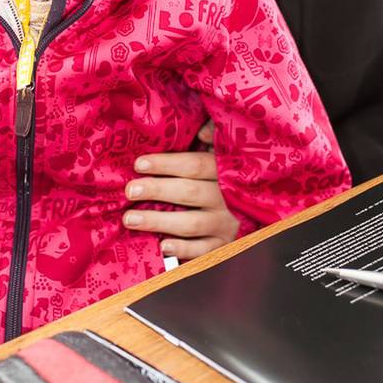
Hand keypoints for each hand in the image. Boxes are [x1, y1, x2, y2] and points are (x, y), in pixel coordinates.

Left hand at [123, 122, 239, 260]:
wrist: (253, 213)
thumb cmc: (223, 179)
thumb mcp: (223, 155)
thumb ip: (214, 140)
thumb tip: (203, 131)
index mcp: (225, 172)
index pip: (195, 165)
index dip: (166, 163)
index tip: (139, 164)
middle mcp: (228, 199)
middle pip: (190, 192)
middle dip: (157, 190)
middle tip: (129, 190)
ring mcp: (227, 224)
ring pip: (192, 223)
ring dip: (159, 221)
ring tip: (130, 218)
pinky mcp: (223, 246)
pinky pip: (203, 251)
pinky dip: (184, 249)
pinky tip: (163, 246)